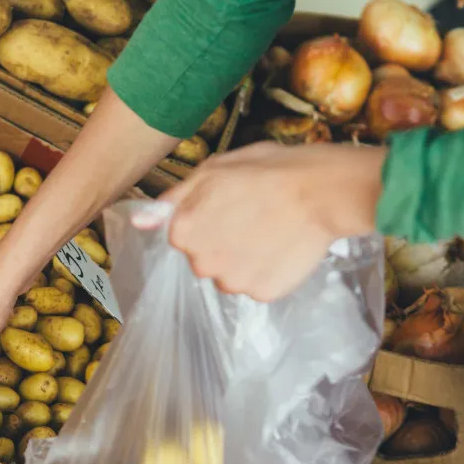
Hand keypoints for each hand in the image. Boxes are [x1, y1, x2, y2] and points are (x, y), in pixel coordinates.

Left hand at [150, 141, 385, 300]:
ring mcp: (232, 281)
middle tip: (252, 215)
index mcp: (184, 230)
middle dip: (222, 241)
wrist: (323, 190)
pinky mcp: (262, 294)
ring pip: (230, 274)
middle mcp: (201, 262)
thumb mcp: (214, 170)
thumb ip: (174, 198)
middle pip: (204, 258)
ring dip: (244, 258)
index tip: (228, 204)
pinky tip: (282, 247)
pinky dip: (268, 271)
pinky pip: (257, 285)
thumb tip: (140, 221)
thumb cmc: (269, 171)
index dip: (206, 217)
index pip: (182, 234)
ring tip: (270, 230)